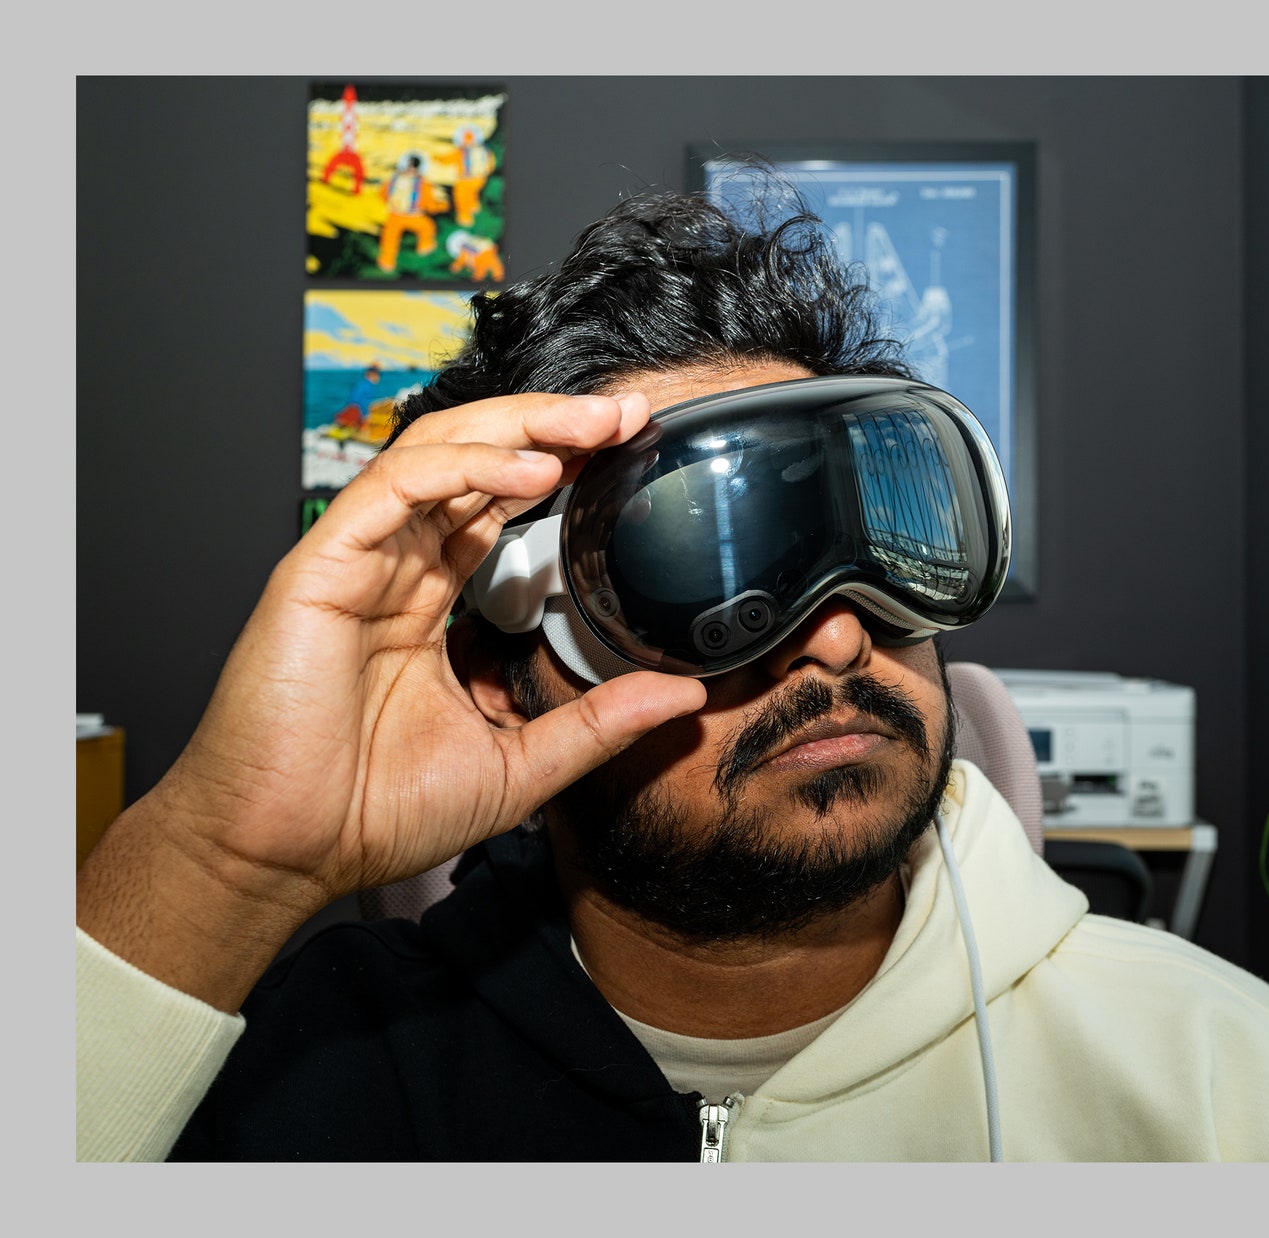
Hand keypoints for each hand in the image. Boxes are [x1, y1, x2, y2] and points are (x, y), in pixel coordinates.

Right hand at [78, 390, 706, 1008]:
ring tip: (591, 426)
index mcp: (429, 603)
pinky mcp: (322, 568)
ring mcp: (358, 563)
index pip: (497, 506)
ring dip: (517, 429)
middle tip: (624, 415)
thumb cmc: (377, 814)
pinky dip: (464, 469)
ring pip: (435, 454)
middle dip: (550, 427)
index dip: (559, 467)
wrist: (287, 855)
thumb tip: (684, 697)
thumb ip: (600, 723)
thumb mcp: (520, 764)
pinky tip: (529, 472)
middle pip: (473, 462)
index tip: (627, 450)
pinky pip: (394, 489)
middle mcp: (394, 570)